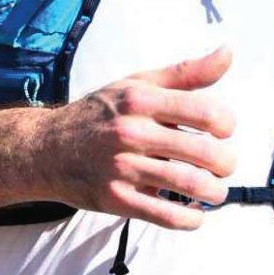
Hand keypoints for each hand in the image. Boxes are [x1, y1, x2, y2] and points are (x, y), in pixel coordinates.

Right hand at [39, 47, 237, 229]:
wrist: (46, 149)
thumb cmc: (101, 114)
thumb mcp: (137, 85)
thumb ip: (185, 74)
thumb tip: (228, 54)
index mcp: (141, 100)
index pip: (206, 112)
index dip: (226, 125)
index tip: (223, 132)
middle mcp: (131, 132)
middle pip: (204, 152)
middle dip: (226, 164)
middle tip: (224, 166)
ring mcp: (122, 168)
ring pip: (188, 185)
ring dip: (214, 192)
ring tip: (215, 191)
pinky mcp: (116, 199)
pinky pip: (164, 215)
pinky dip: (189, 220)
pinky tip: (195, 214)